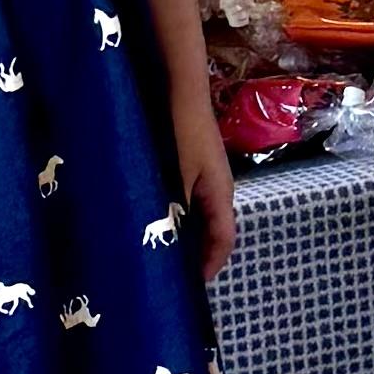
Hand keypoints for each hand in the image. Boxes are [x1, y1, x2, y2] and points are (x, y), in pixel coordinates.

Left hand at [170, 90, 240, 280]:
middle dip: (194, 254)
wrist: (179, 84)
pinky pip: (184, 198)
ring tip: (156, 249)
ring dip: (182, 233)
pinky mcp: (188, 162)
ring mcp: (202, 173)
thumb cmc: (181, 130)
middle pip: (211, 230)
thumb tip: (167, 244)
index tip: (189, 288)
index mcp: (221, 193)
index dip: (210, 266)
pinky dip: (173, 212)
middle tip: (167, 274)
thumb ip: (174, 209)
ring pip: (196, 214)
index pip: (223, 240)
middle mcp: (216, 187)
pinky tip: (149, 214)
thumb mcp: (176, 175)